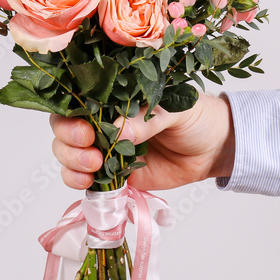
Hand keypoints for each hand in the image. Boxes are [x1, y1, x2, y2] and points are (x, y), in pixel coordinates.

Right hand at [48, 93, 235, 190]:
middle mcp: (102, 122)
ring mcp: (105, 150)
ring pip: (68, 154)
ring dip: (71, 161)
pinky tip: (89, 181)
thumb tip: (119, 130)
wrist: (215, 149)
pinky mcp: (112, 176)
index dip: (70, 112)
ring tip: (95, 165)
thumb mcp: (175, 107)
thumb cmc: (196, 116)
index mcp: (113, 98)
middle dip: (68, 139)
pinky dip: (78, 181)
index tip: (85, 125)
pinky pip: (84, 180)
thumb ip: (147, 117)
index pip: (76, 99)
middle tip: (90, 144)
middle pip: (64, 128)